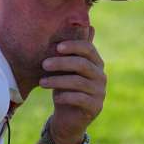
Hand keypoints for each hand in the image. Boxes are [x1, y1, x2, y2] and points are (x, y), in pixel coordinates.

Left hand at [39, 27, 104, 143]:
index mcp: (96, 63)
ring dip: (58, 81)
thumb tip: (87, 25)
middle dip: (62, 63)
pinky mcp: (95, 107)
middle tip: (44, 64)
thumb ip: (74, 51)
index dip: (74, 46)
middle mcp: (101, 76)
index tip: (56, 47)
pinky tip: (55, 97)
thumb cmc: (66, 88)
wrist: (68, 118)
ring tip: (42, 82)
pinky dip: (65, 96)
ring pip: (79, 82)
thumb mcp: (67, 69)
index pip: (88, 49)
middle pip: (83, 64)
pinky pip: (80, 99)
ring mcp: (100, 92)